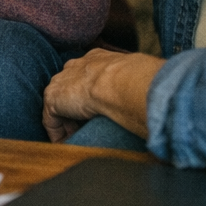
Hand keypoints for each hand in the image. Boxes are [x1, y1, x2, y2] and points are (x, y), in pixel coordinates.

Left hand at [42, 49, 163, 142]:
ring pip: (59, 106)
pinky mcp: (53, 100)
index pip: (86, 76)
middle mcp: (74, 68)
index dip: (89, 94)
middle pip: (69, 89)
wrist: (118, 80)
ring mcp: (61, 83)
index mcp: (95, 60)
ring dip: (67, 123)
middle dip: (75, 108)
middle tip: (85, 127)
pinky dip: (58, 134)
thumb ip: (135, 82)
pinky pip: (51, 121)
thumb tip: (154, 92)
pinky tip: (65, 145)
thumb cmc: (134, 77)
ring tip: (76, 139)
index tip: (96, 109)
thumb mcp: (136, 75)